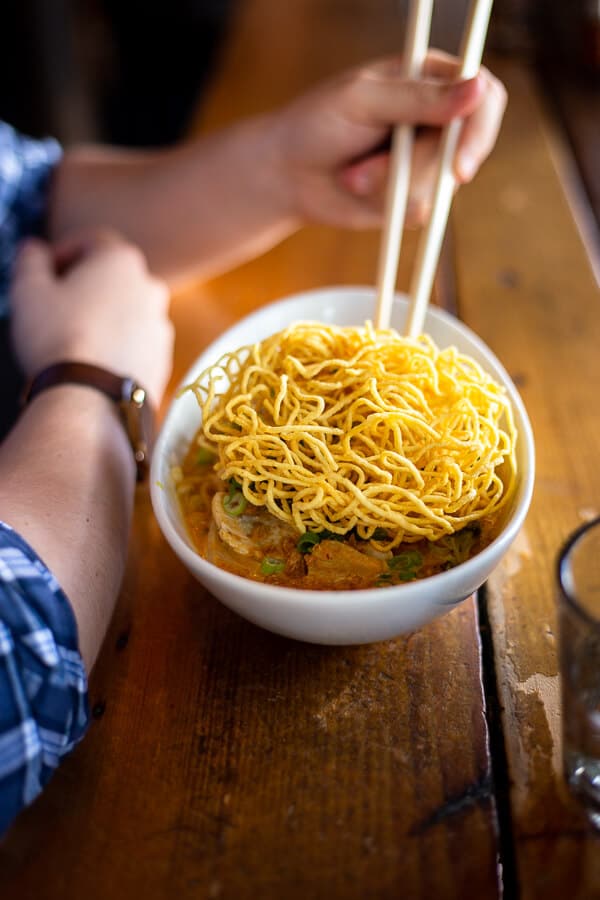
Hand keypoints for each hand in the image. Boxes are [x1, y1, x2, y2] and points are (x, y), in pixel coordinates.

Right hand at [10, 231, 173, 406]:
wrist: (92, 398)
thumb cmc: (58, 338)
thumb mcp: (28, 289)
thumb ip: (31, 260)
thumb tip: (34, 251)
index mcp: (122, 260)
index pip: (91, 242)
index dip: (62, 254)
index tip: (42, 273)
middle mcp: (151, 288)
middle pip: (113, 279)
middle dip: (84, 288)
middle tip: (55, 308)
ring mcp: (162, 326)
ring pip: (127, 313)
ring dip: (103, 319)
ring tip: (73, 340)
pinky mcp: (164, 361)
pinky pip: (136, 345)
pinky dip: (117, 347)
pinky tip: (94, 362)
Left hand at [270, 50, 506, 228]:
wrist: (287, 176)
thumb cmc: (315, 124)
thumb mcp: (363, 100)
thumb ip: (419, 97)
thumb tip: (478, 87)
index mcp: (429, 77)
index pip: (483, 93)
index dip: (479, 128)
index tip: (459, 165)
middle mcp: (436, 118)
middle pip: (465, 146)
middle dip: (418, 167)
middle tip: (374, 173)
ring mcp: (428, 159)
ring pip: (442, 183)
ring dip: (391, 185)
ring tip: (353, 174)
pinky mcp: (415, 195)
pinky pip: (422, 209)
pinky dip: (388, 205)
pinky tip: (359, 189)